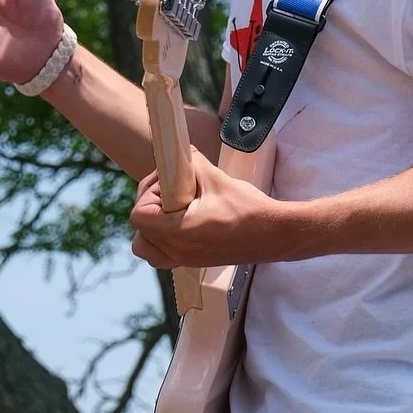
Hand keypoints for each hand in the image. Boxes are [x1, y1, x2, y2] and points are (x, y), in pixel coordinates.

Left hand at [129, 151, 299, 268]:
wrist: (273, 234)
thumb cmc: (248, 208)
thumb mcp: (216, 178)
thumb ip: (190, 163)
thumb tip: (175, 151)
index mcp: (180, 232)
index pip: (139, 216)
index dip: (147, 194)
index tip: (168, 184)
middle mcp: (179, 251)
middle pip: (140, 231)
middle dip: (150, 207)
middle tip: (172, 193)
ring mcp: (185, 260)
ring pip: (148, 247)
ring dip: (153, 227)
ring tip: (174, 210)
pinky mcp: (194, 262)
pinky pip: (163, 255)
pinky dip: (163, 241)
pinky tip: (183, 223)